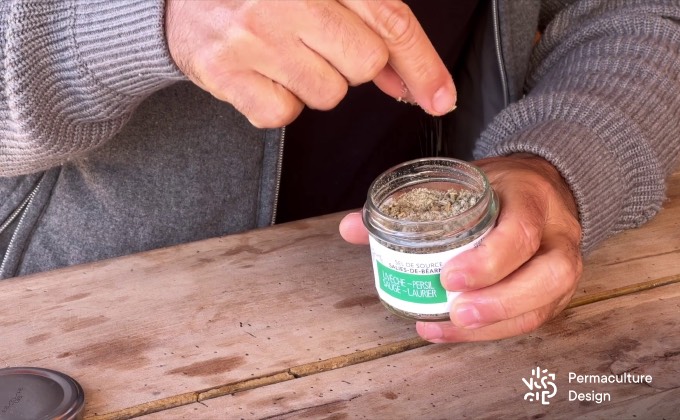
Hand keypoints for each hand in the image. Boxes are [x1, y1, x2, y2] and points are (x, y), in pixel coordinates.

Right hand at [165, 0, 455, 127]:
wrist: (182, 2)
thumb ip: (369, 28)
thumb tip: (411, 84)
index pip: (389, 22)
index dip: (423, 65)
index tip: (441, 98)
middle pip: (364, 65)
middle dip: (352, 66)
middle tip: (316, 44)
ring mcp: (253, 36)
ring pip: (327, 95)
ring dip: (314, 84)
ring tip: (282, 55)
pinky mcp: (225, 72)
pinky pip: (283, 115)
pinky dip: (278, 103)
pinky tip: (261, 74)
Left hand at [339, 154, 582, 341]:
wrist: (544, 189)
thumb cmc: (498, 187)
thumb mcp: (462, 180)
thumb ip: (411, 203)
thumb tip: (351, 228)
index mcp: (531, 198)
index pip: (521, 231)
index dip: (488, 260)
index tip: (448, 277)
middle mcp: (556, 234)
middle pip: (550, 276)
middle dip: (500, 301)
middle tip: (456, 311)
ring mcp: (562, 265)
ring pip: (544, 306)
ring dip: (493, 326)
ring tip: (448, 327)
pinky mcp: (554, 293)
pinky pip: (530, 319)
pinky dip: (488, 332)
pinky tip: (449, 332)